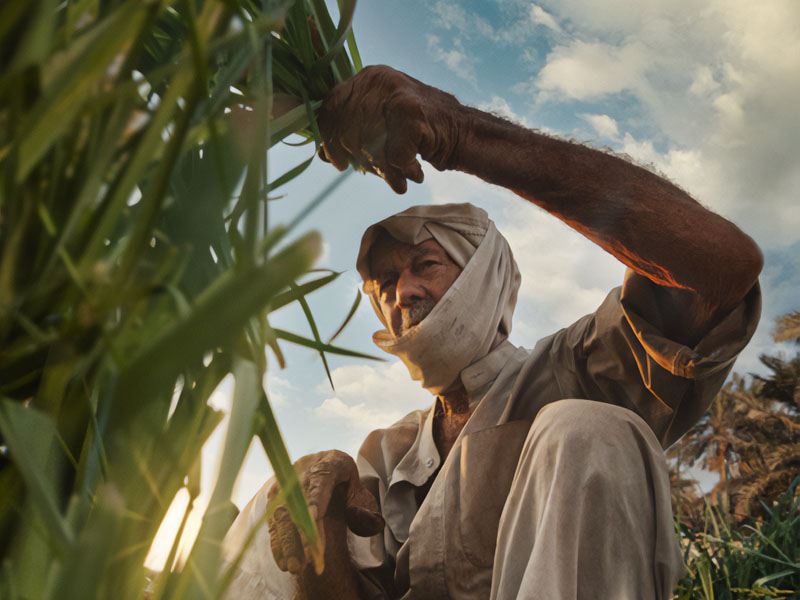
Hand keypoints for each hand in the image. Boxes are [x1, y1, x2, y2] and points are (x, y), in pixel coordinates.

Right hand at [267, 450, 383, 577]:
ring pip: (282, 513)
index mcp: (331, 462)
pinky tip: (285, 563)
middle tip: (309, 561)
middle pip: (298, 501)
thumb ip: (366, 510)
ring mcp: (287, 482)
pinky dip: (278, 543)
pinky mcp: (275, 497)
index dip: (316, 499)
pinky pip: (274, 521)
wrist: (329, 474)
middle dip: (301, 533)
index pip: (321, 480)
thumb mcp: (361, 494)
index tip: (314, 520)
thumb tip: (376, 524)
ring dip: (287, 542)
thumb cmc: (348, 487)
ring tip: (295, 568)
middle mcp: (304, 469)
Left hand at [317, 65, 462, 192]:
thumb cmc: (418, 133)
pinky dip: (403, 168)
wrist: (462, 135)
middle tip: (370, 171)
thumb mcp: (380, 126)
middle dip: (358, 157)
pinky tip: (411, 172)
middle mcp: (381, 79)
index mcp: (369, 77)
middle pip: (348, 128)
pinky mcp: (412, 114)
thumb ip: (351, 132)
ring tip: (395, 176)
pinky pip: (394, 155)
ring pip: (370, 144)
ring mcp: (398, 93)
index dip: (329, 137)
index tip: (335, 162)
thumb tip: (321, 155)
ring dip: (383, 168)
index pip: (332, 106)